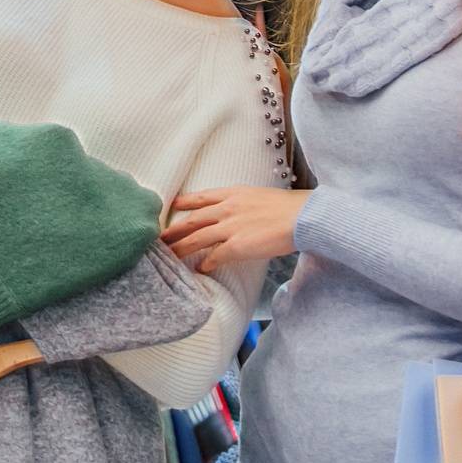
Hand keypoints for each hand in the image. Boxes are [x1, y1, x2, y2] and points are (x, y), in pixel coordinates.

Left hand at [163, 187, 310, 273]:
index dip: (183, 202)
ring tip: (170, 256)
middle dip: (174, 230)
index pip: (201, 197)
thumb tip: (240, 211)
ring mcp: (231, 227)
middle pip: (192, 220)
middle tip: (159, 238)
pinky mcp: (238, 245)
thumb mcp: (259, 195)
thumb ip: (243, 202)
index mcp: (233, 194)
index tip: (171, 206)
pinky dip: (206, 263)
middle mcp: (227, 208)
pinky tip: (201, 268)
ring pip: (197, 238)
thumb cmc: (288, 207)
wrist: (303, 216)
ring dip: (181, 248)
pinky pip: (216, 256)